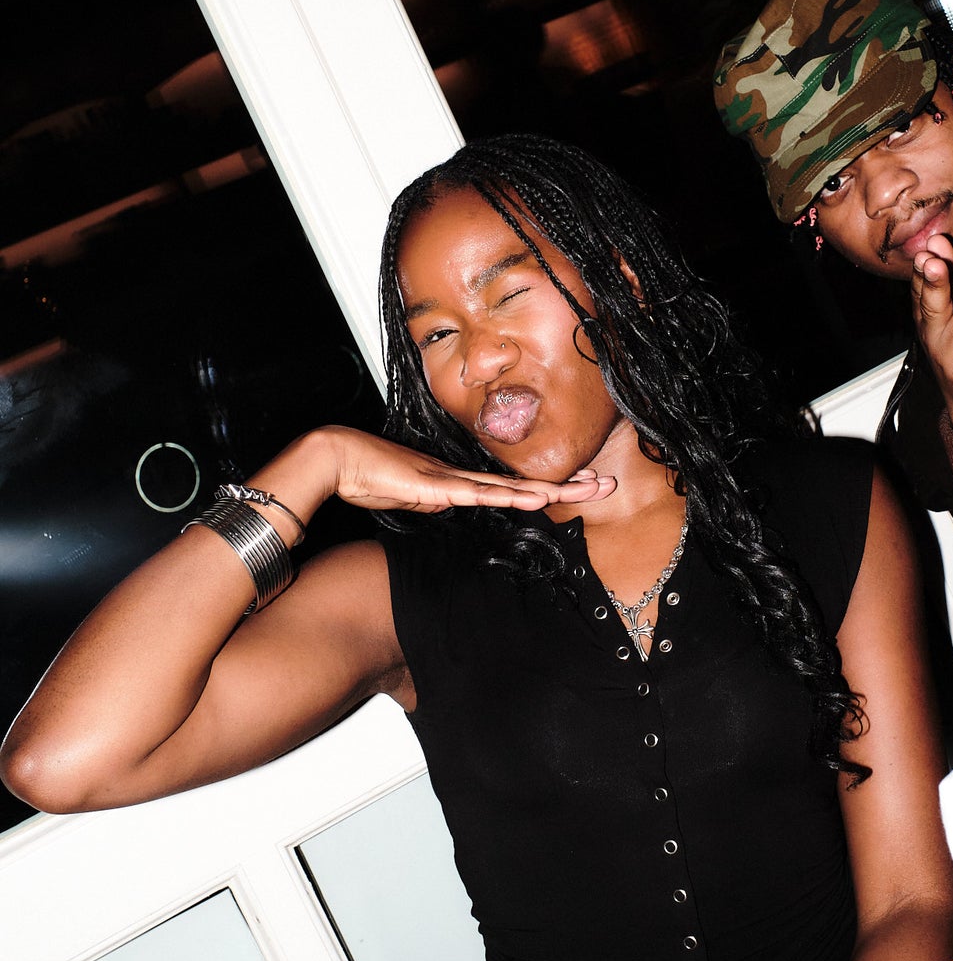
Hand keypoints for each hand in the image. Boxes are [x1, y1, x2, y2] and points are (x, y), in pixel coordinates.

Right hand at [258, 427, 616, 526]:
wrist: (338, 458)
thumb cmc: (368, 475)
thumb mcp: (410, 498)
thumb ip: (433, 500)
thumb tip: (451, 502)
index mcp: (459, 482)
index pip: (513, 488)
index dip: (548, 487)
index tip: (581, 486)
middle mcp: (463, 478)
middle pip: (525, 484)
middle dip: (567, 485)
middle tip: (606, 483)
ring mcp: (453, 480)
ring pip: (512, 487)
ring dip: (551, 490)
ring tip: (588, 489)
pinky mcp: (438, 487)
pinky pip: (481, 495)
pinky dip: (511, 496)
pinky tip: (536, 498)